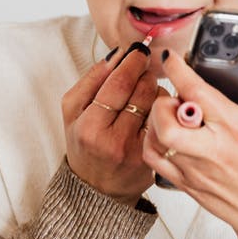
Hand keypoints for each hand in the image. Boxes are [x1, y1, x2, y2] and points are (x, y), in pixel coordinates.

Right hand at [61, 43, 163, 205]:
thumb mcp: (73, 111)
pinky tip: (152, 107)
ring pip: (156, 103)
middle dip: (145, 71)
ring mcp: (136, 151)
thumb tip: (116, 54)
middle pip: (140, 90)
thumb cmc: (84, 144)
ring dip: (154, 88)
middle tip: (142, 65)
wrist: (97, 187)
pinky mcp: (153, 157)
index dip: (131, 62)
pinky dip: (161, 108)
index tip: (137, 50)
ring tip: (144, 88)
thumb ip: (91, 79)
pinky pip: (164, 120)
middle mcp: (114, 141)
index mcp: (89, 126)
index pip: (117, 83)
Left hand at [142, 41, 237, 238]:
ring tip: (169, 112)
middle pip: (168, 122)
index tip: (172, 56)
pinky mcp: (187, 184)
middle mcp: (214, 151)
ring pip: (157, 140)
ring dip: (155, 120)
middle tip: (172, 94)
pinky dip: (151, 141)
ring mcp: (197, 170)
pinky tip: (163, 133)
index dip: (178, 69)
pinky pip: (154, 161)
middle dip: (163, 101)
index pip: (198, 94)